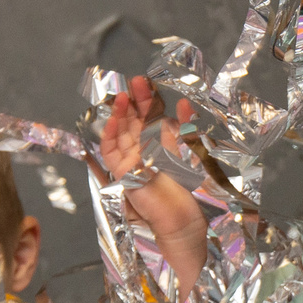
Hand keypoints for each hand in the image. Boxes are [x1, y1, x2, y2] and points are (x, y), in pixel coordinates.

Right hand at [100, 75, 206, 270]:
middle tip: (134, 82)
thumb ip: (187, 128)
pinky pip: (111, 152)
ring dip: (119, 114)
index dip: (147, 99)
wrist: (186, 220)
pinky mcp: (123, 174)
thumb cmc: (193, 192)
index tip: (146, 82)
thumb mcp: (193, 152)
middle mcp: (145, 151)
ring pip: (120, 132)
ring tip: (121, 96)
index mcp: (162, 144)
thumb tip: (184, 103)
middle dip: (133, 101)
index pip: (150, 116)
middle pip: (133, 121)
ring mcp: (132, 161)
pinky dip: (109, 135)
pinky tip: (113, 120)